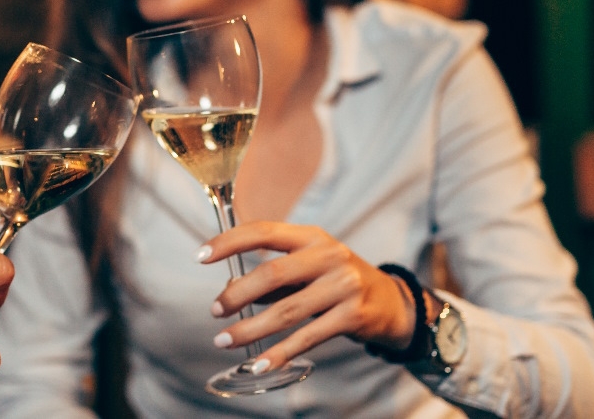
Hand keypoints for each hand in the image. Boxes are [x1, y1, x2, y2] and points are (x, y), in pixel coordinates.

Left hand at [198, 222, 414, 371]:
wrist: (393, 302)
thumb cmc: (338, 280)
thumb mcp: (310, 266)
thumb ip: (274, 276)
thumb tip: (229, 290)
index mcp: (312, 236)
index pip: (263, 231)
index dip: (229, 242)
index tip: (201, 256)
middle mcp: (329, 255)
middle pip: (273, 273)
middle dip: (238, 294)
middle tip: (215, 310)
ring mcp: (344, 285)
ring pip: (287, 311)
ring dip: (250, 328)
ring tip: (225, 339)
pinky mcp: (353, 316)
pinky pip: (308, 337)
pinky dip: (279, 352)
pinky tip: (259, 363)